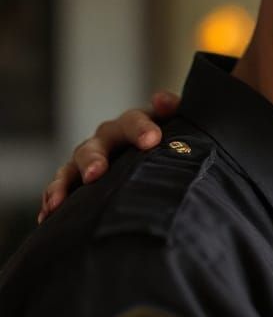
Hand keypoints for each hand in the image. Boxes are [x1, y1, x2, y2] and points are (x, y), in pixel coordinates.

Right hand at [38, 91, 180, 222]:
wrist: (159, 153)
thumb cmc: (174, 143)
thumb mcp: (180, 127)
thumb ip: (176, 113)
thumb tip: (164, 100)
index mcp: (134, 125)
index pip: (133, 121)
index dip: (140, 128)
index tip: (151, 140)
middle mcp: (107, 139)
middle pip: (95, 145)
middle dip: (94, 159)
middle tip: (95, 174)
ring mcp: (90, 158)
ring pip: (72, 167)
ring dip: (64, 183)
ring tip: (59, 202)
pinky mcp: (79, 179)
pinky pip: (62, 188)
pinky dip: (53, 200)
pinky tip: (47, 215)